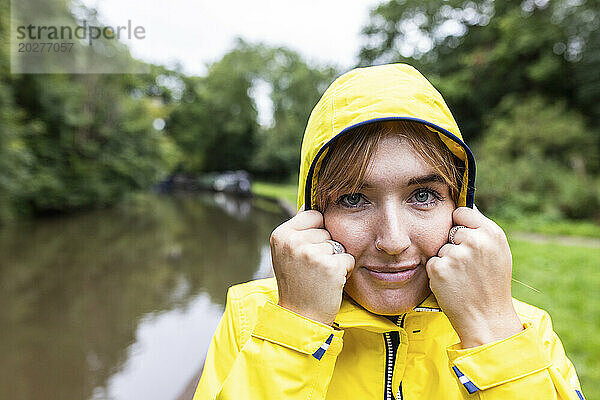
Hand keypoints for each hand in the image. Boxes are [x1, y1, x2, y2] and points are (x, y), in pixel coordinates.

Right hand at [270, 205, 354, 325]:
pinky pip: (348, 258)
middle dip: (326, 248)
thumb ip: (298, 231)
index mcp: (280, 234)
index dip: (317, 232)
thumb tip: (311, 204)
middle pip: (327, 230)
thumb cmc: (297, 284)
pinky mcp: (330, 266)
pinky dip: (345, 270)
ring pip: (338, 244)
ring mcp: (311, 253)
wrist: (300, 318)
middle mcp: (293, 241)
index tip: (308, 252)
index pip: (313, 215)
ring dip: (335, 260)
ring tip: (320, 276)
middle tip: (312, 270)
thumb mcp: (287, 253)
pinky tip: (330, 282)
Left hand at [425, 206, 522, 347]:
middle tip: (468, 266)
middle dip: (454, 244)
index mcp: (491, 233)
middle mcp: (474, 241)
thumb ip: (481, 231)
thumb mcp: (498, 252)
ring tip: (463, 278)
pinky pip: (433, 262)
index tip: (463, 237)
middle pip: (450, 230)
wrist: (487, 318)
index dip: (459, 224)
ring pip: (441, 248)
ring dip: (447, 260)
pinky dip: (438, 272)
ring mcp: (456, 255)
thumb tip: (460, 212)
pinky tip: (453, 284)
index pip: (462, 212)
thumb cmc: (492, 284)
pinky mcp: (439, 268)